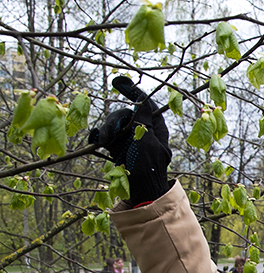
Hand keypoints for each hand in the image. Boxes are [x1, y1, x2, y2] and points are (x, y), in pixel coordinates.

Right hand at [89, 77, 171, 205]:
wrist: (140, 190)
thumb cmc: (148, 166)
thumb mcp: (147, 140)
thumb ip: (142, 119)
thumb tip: (142, 99)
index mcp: (157, 127)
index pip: (145, 103)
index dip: (133, 91)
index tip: (118, 81)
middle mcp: (143, 130)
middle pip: (125, 113)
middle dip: (115, 121)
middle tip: (110, 134)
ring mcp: (130, 138)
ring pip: (114, 123)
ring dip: (107, 131)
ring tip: (104, 142)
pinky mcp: (118, 146)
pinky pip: (106, 134)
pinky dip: (101, 136)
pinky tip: (97, 141)